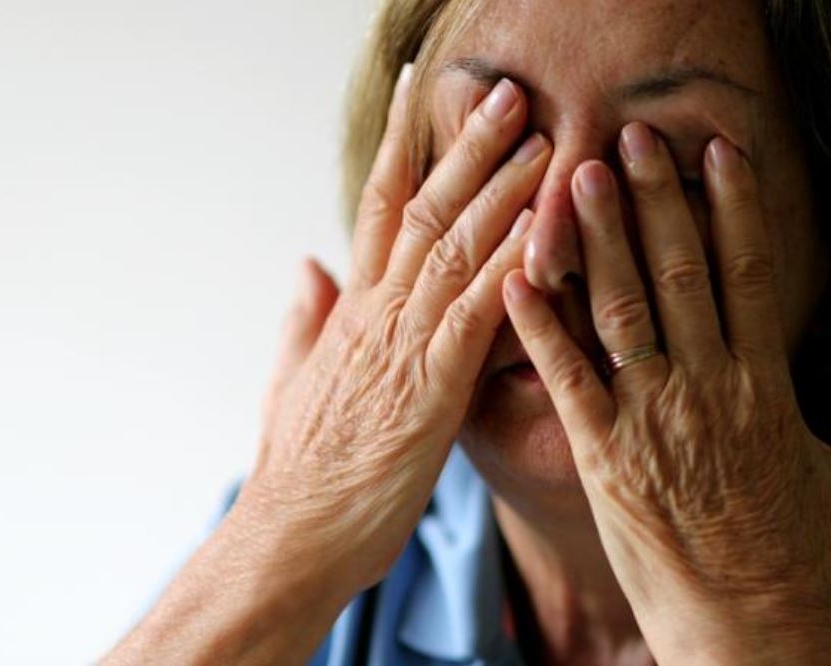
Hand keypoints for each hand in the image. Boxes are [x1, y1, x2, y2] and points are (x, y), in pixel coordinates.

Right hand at [234, 70, 551, 593]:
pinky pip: (475, 315)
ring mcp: (403, 346)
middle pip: (424, 210)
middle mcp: (377, 314)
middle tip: (509, 96)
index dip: (404, 145)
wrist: (290, 538)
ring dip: (501, 191)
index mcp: (353, 311)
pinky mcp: (431, 389)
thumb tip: (307, 264)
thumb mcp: (294, 379)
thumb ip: (306, 316)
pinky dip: (507, 269)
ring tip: (540, 139)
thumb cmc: (300, 470)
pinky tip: (538, 231)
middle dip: (468, 148)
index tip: (423, 93)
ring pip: (454, 249)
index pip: (379, 208)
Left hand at [502, 123, 830, 664]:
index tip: (716, 152)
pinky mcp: (603, 453)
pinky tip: (515, 276)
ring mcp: (651, 418)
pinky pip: (566, 377)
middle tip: (630, 136)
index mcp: (765, 385)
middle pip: (679, 271)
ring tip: (574, 178)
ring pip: (622, 308)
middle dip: (654, 198)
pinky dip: (539, 324)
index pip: (748, 274)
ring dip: (597, 237)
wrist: (747, 628)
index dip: (732, 206)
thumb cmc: (802, 557)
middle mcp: (707, 387)